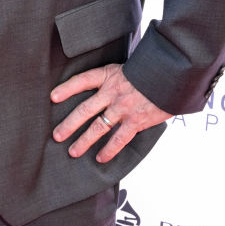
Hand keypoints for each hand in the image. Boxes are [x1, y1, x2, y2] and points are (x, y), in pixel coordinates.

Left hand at [51, 64, 170, 162]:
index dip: (66, 88)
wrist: (171, 75)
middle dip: (69, 124)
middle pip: (84, 109)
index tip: (53, 97)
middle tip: (57, 135)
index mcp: (109, 75)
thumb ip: (114, 78)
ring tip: (73, 151)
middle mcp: (112, 92)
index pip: (82, 80)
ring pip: (98, 127)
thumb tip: (105, 88)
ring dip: (84, 141)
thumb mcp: (128, 67)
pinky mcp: (135, 121)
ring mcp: (123, 108)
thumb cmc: (150, 71)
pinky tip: (100, 158)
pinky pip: (118, 139)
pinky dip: (109, 150)